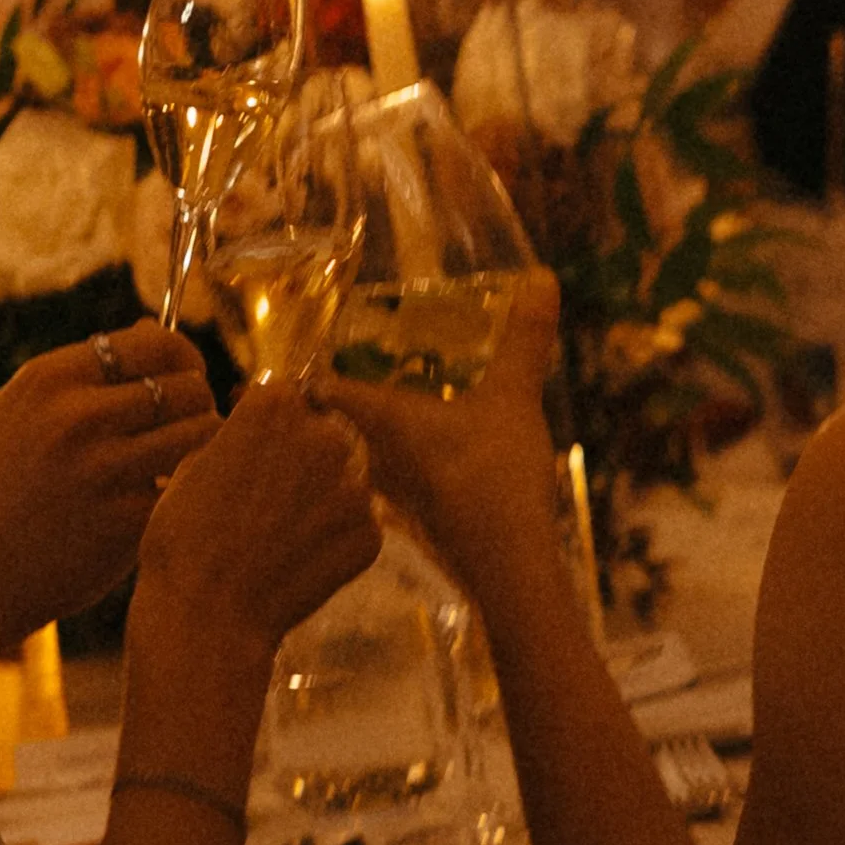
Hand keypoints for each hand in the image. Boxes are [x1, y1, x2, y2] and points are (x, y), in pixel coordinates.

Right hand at [0, 320, 219, 705]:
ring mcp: (105, 469)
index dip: (182, 356)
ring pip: (201, 432)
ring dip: (204, 445)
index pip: (154, 343)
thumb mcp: (10, 412)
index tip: (185, 375)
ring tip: (187, 458)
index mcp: (50, 379)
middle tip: (190, 422)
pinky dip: (188, 490)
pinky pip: (188, 485)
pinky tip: (170, 499)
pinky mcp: (127, 520)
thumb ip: (80, 369)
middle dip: (199, 401)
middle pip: (186, 386)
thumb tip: (153, 326)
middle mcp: (78, 416)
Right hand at [136, 381, 380, 649]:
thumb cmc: (183, 539)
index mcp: (275, 406)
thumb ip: (238, 436)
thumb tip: (257, 432)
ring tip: (277, 540)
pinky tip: (295, 564)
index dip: (269, 430)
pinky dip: (333, 544)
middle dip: (302, 463)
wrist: (205, 615)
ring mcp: (353, 485)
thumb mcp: (193, 464)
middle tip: (266, 505)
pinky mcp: (370, 533)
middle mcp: (323, 435)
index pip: (286, 400)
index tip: (254, 457)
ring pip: (342, 483)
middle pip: (323, 437)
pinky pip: (355, 528)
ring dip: (320, 504)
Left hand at [312, 265, 560, 598]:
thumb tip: (542, 277)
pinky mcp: (412, 525)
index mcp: (378, 419)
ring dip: (358, 440)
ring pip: (356, 460)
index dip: (304, 371)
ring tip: (375, 416)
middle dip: (328, 406)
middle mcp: (369, 458)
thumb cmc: (496, 476)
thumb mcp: (514, 399)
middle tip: (337, 376)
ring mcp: (387, 497)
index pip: (318, 389)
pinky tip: (421, 464)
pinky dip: (391, 470)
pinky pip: (386, 487)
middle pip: (328, 428)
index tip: (301, 355)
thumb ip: (524, 338)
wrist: (508, 567)